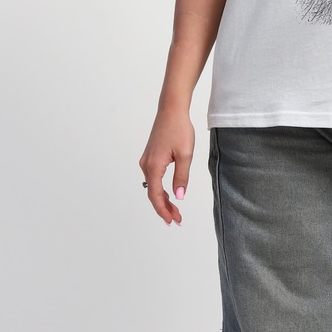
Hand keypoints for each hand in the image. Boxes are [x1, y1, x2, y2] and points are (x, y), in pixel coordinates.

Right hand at [139, 106, 194, 224]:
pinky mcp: (150, 157)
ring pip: (153, 186)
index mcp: (154, 166)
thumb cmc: (179, 129)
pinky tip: (169, 194)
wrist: (171, 110)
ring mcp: (146, 160)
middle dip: (164, 208)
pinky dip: (160, 189)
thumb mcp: (185, 155)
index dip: (163, 210)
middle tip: (177, 219)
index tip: (171, 221)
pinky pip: (153, 178)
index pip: (155, 195)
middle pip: (153, 193)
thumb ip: (181, 177)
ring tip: (176, 210)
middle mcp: (146, 165)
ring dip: (163, 199)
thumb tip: (179, 197)